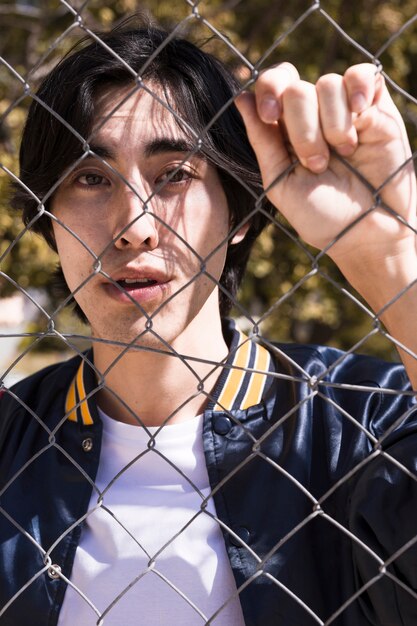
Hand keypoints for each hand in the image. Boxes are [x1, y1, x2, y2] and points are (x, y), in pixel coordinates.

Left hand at [235, 63, 415, 273]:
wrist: (370, 233)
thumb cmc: (324, 217)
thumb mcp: (282, 185)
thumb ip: (263, 142)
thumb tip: (240, 98)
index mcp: (286, 132)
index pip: (271, 87)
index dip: (268, 91)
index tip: (270, 116)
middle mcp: (314, 116)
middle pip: (296, 88)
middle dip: (302, 128)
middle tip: (317, 164)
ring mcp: (345, 110)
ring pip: (328, 84)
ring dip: (332, 124)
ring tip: (344, 155)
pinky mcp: (377, 108)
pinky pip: (363, 74)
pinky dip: (358, 87)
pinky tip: (360, 114)